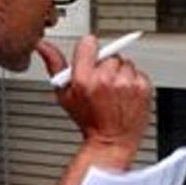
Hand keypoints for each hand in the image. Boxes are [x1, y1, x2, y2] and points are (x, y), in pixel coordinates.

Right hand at [35, 37, 150, 162]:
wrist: (112, 141)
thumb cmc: (88, 120)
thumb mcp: (64, 94)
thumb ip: (55, 65)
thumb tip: (43, 45)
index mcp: (84, 79)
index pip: (89, 42)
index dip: (89, 51)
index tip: (90, 60)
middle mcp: (105, 79)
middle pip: (109, 54)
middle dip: (106, 67)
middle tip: (102, 85)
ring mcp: (126, 83)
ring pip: (125, 63)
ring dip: (121, 74)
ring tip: (115, 92)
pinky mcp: (142, 87)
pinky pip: (138, 72)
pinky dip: (134, 81)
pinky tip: (126, 95)